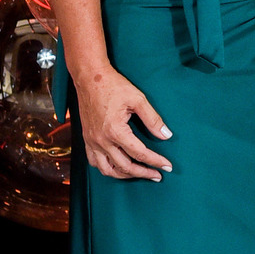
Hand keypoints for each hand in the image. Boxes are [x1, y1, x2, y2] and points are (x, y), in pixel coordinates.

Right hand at [73, 66, 172, 180]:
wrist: (89, 78)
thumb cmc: (114, 86)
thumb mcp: (138, 99)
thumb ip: (153, 119)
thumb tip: (167, 135)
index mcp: (115, 131)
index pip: (140, 154)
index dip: (156, 161)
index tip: (167, 166)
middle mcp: (101, 140)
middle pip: (125, 167)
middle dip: (144, 173)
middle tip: (158, 175)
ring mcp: (92, 141)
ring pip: (107, 170)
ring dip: (125, 175)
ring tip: (140, 174)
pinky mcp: (86, 139)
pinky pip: (94, 162)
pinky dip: (107, 169)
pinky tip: (117, 167)